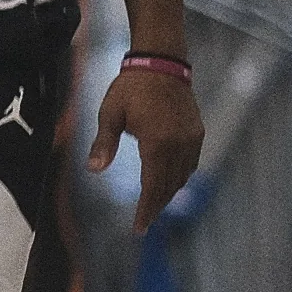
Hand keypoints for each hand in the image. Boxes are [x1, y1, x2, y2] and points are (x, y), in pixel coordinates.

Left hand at [88, 61, 203, 234]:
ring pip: (182, 177)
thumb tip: (94, 170)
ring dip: (168, 193)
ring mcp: (192, 139)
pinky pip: (191, 163)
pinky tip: (168, 182)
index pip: (153, 186)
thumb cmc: (131, 88)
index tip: (139, 228)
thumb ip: (103, 144)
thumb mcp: (110, 114)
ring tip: (153, 206)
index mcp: (157, 143)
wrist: (161, 63)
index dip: (146, 210)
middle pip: (169, 186)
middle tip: (143, 223)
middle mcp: (180, 144)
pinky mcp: (197, 132)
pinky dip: (179, 177)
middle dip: (156, 206)